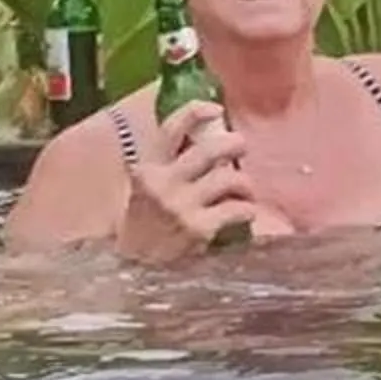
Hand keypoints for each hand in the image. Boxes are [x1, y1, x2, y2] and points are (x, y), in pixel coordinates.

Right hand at [115, 100, 292, 261]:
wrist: (133, 270)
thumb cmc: (141, 230)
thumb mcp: (145, 194)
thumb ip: (167, 171)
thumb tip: (204, 146)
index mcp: (147, 171)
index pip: (170, 129)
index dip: (195, 112)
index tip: (216, 109)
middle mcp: (164, 183)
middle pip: (209, 150)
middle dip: (233, 143)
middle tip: (242, 146)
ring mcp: (182, 206)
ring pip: (228, 178)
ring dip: (244, 183)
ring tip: (245, 191)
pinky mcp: (199, 228)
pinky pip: (236, 209)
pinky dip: (247, 209)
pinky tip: (246, 213)